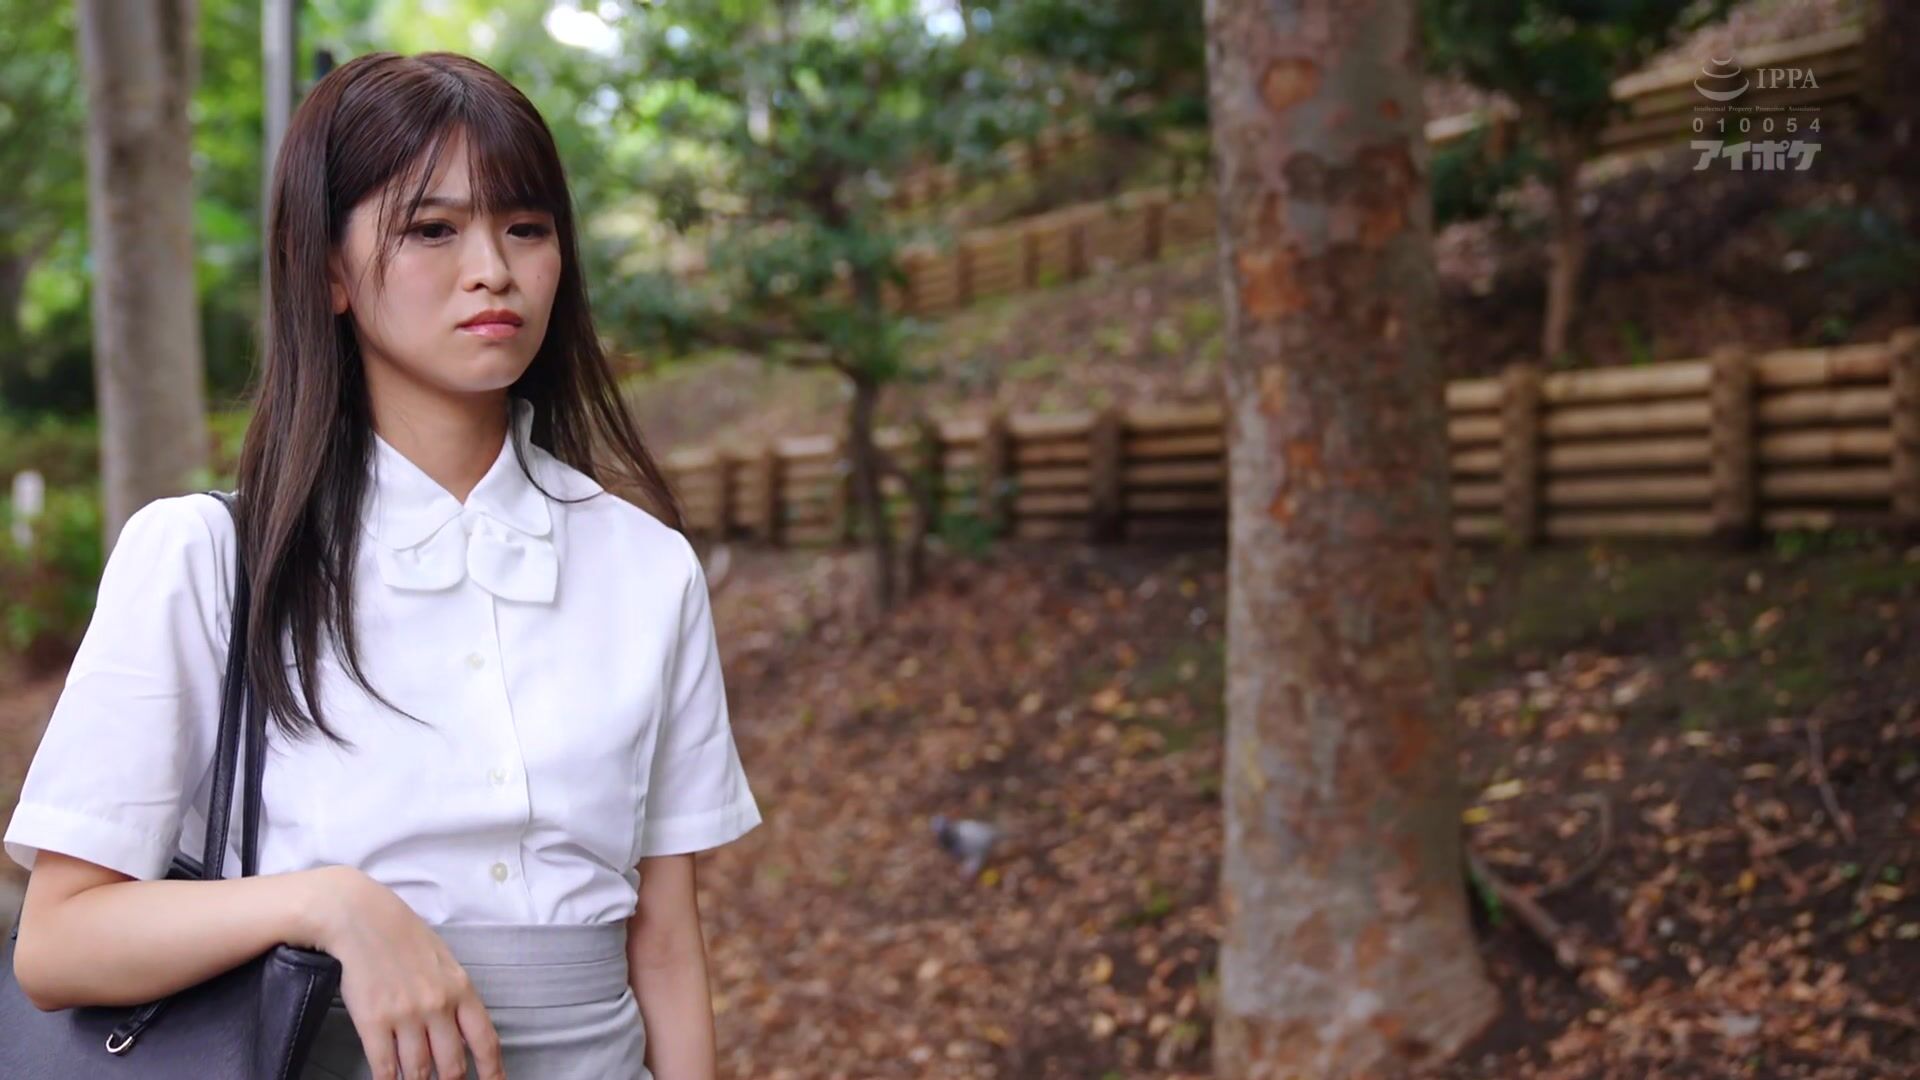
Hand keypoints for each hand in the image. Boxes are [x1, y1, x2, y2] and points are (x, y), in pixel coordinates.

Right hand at [308, 867, 505, 1079]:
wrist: (363, 919)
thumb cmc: (405, 939)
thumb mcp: (445, 963)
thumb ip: (456, 997)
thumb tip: (464, 1032)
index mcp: (461, 990)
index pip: (485, 1040)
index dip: (492, 1071)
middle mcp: (437, 1006)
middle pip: (452, 1064)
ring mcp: (405, 1015)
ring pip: (419, 1070)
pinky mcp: (373, 1021)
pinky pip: (385, 1066)